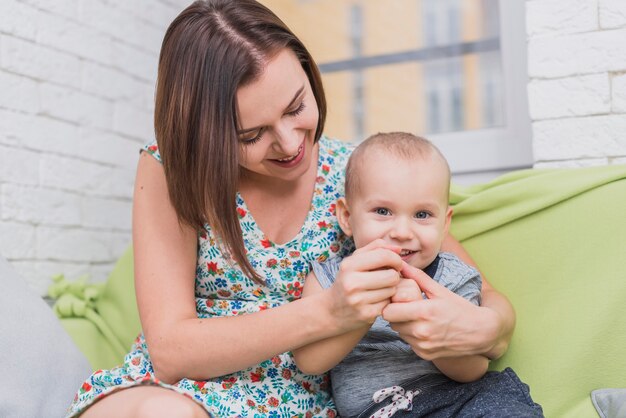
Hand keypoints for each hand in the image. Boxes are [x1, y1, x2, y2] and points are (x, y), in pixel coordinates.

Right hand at [327, 239, 402, 331]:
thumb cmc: (347, 281)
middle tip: (388, 278)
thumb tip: (398, 249)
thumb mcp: (355, 261)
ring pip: (392, 291)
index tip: (396, 264)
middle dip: (394, 276)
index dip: (395, 259)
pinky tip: (376, 301)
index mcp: (349, 266)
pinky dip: (386, 302)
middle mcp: (352, 283)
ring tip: (379, 289)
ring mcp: (358, 301)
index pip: (383, 256)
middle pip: (392, 276)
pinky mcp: (366, 315)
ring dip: (390, 289)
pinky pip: (388, 304)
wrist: (331, 311)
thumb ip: (375, 248)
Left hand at [382, 262, 499, 360]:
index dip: (390, 304)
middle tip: (405, 307)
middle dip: (395, 313)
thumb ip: (418, 277)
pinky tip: (423, 328)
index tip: (397, 299)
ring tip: (416, 317)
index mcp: (424, 312)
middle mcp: (422, 331)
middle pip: (391, 322)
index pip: (388, 311)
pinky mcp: (425, 355)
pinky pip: (408, 343)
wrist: (481, 333)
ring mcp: (423, 345)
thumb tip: (400, 263)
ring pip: (399, 333)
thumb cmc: (460, 308)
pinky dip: (412, 336)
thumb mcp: (440, 290)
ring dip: (403, 325)